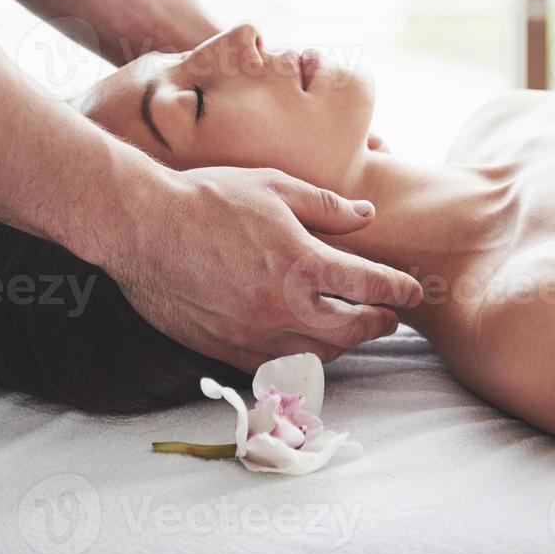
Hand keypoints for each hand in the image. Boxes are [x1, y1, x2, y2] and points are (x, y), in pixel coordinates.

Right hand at [101, 164, 423, 371]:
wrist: (143, 228)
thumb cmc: (208, 199)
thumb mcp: (274, 187)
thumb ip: (326, 207)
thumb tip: (366, 217)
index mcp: (303, 264)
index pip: (370, 286)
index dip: (398, 290)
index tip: (411, 291)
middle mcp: (285, 308)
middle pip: (353, 331)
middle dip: (379, 324)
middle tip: (390, 317)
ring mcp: (255, 335)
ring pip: (319, 356)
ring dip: (343, 344)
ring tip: (351, 330)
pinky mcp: (228, 350)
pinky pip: (277, 366)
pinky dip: (300, 357)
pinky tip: (303, 343)